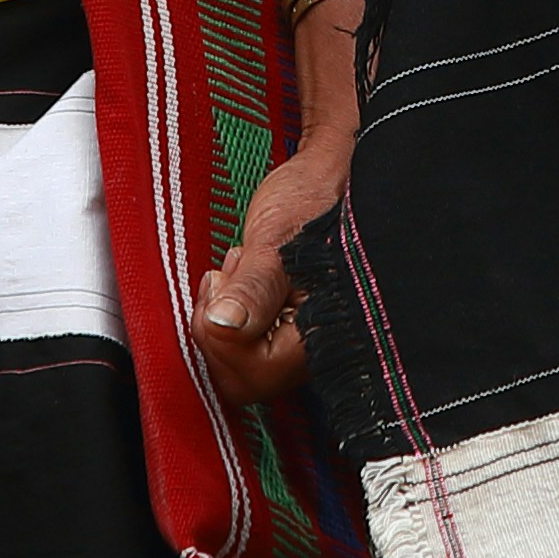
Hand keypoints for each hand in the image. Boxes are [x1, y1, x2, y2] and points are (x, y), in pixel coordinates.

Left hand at [186, 119, 355, 405]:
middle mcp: (322, 351)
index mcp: (328, 334)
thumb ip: (254, 285)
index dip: (224, 334)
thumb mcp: (279, 235)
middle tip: (232, 276)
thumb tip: (225, 324)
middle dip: (222, 329)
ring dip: (227, 319)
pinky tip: (247, 280)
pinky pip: (249, 352)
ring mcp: (307, 345)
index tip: (225, 284)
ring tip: (245, 270)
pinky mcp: (295, 334)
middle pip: (245, 380)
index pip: (254, 374)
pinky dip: (234, 317)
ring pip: (242, 368)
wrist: (336, 177)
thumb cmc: (318, 197)